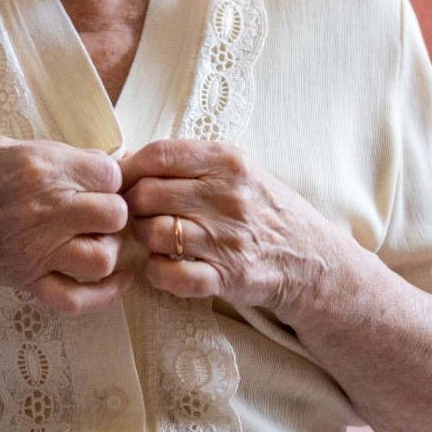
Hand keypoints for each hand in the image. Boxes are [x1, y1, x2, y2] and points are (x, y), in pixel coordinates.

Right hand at [0, 137, 131, 313]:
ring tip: (94, 240)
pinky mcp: (23, 278)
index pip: (109, 172)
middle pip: (114, 213)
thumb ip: (50, 155)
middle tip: (98, 211)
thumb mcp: (4, 145)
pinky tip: (115, 281)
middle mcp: (43, 208)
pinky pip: (75, 298)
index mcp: (39, 166)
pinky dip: (102, 295)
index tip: (98, 180)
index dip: (110, 176)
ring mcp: (34, 248)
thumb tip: (88, 164)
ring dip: (106, 249)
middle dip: (113, 211)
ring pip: (102, 257)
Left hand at [120, 140, 338, 315]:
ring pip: (152, 233)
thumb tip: (128, 158)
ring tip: (153, 238)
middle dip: (133, 205)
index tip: (120, 179)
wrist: (311, 257)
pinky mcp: (226, 276)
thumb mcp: (236, 170)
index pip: (160, 155)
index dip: (129, 168)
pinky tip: (162, 267)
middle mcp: (226, 197)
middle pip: (147, 194)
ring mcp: (226, 238)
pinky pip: (170, 275)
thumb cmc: (262, 208)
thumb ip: (189, 162)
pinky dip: (156, 273)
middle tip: (138, 213)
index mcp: (227, 162)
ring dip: (143, 238)